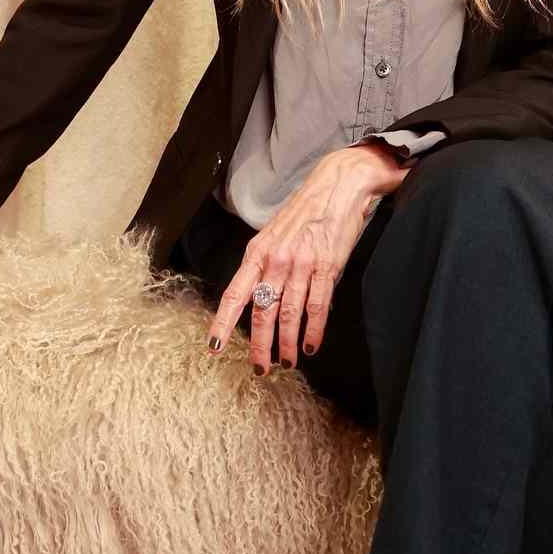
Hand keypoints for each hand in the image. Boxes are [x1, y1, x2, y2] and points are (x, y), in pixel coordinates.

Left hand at [205, 141, 412, 372]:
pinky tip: (310, 346)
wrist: (338, 185)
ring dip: (286, 344)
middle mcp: (276, 260)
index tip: (214, 346)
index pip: (235, 294)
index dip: (224, 322)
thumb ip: (266, 265)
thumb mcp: (275, 234)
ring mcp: (302, 264)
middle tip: (259, 369)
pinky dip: (313, 330)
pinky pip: (317, 306)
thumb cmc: (305, 211)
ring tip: (286, 363)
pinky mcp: (327, 266)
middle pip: (262, 311)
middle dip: (259, 345)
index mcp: (258, 252)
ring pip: (289, 314)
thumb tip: (260, 297)